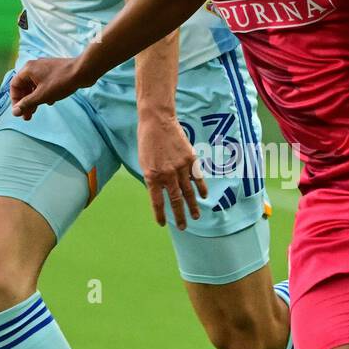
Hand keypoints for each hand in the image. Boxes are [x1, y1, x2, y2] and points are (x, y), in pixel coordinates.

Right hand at [10, 57, 84, 118]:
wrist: (83, 71)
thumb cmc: (61, 82)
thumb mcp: (42, 95)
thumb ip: (27, 104)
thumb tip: (14, 112)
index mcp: (28, 69)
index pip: (14, 85)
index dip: (15, 100)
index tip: (19, 111)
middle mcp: (34, 67)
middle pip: (24, 86)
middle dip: (25, 102)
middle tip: (27, 116)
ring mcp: (45, 68)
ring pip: (34, 86)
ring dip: (34, 99)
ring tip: (36, 111)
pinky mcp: (54, 72)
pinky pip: (44, 84)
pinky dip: (44, 93)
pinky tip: (50, 102)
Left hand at [139, 114, 206, 229]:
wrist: (158, 121)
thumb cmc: (148, 142)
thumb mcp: (144, 163)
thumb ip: (153, 179)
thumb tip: (161, 193)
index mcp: (152, 176)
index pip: (157, 202)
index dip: (159, 215)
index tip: (162, 224)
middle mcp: (167, 175)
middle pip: (175, 201)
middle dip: (179, 216)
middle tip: (182, 227)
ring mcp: (180, 167)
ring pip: (188, 192)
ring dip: (192, 206)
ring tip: (196, 217)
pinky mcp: (190, 160)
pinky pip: (197, 178)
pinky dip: (201, 188)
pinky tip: (203, 197)